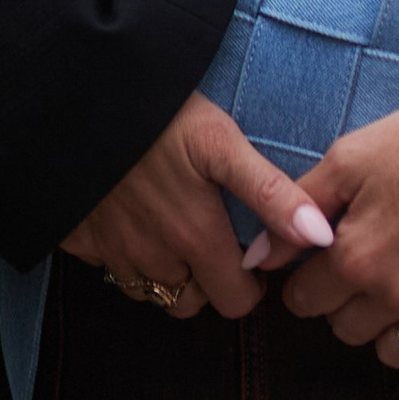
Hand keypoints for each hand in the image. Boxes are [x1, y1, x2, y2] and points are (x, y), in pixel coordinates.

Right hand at [63, 92, 335, 319]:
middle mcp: (154, 258)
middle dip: (206, 281)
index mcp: (195, 239)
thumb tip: (321, 238)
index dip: (248, 283)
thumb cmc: (158, 114)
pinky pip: (106, 267)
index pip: (235, 303)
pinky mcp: (77, 239)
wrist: (79, 96)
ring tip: (170, 225)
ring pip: (148, 289)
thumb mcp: (222, 142)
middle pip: (190, 303)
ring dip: (164, 269)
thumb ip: (271, 194)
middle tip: (210, 237)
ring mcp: (111, 253)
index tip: (247, 253)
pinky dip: (121, 253)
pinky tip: (129, 215)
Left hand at [277, 85, 398, 367]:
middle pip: (344, 331)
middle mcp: (396, 295)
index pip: (303, 302)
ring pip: (393, 353)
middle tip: (363, 263)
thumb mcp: (349, 157)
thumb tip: (256, 257)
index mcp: (355, 258)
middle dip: (344, 302)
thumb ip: (297, 208)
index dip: (307, 276)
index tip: (324, 256)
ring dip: (388, 326)